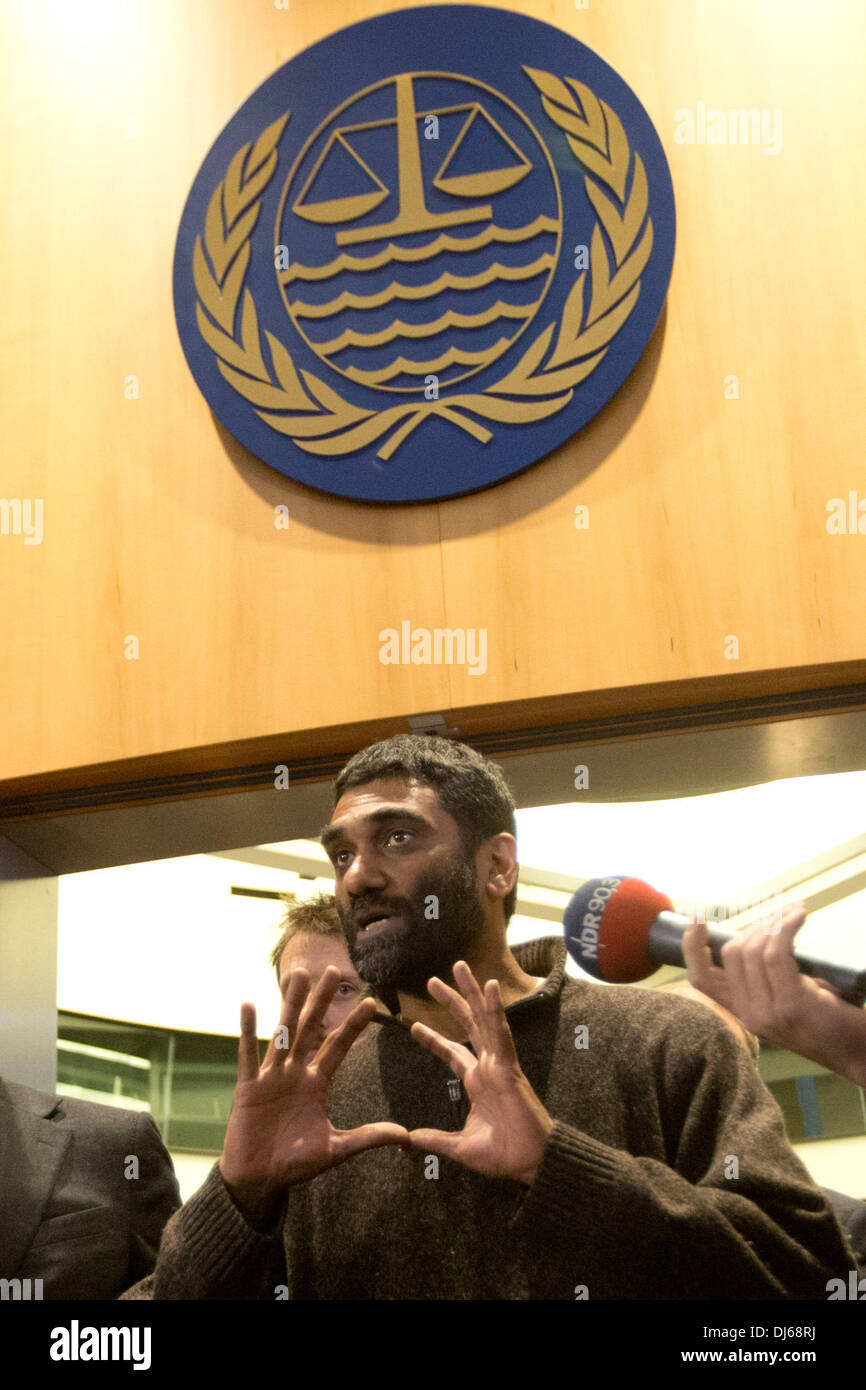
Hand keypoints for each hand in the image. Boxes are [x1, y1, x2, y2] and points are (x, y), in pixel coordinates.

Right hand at [219, 966, 408, 1220]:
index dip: (353, 1025)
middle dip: (322, 1001)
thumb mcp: (336, 1149)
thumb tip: (406, 1136)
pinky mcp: (248, 1087)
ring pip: (283, 1033)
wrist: (259, 1180)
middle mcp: (295, 1073)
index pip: (338, 1047)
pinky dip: (248, 1031)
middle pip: (311, 1029)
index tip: (371, 1002)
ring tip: (298, 975)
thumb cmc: (295, 1164)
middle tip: (333, 970)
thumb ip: (368, 1137)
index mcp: (315, 1084)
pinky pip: (248, 1055)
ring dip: (290, 1004)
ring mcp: (271, 1077)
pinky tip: (249, 1005)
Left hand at [407, 961, 553, 1185]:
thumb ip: (436, 1139)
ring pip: (484, 1018)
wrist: (530, 1164)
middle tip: (432, 980)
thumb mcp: (460, 1148)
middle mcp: (486, 1067)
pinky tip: (490, 987)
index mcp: (476, 1082)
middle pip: (467, 1024)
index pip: (452, 1053)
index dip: (434, 1039)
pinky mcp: (509, 1066)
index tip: (413, 1026)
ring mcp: (499, 1063)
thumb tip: (409, 1138)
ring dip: (472, 991)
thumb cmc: (503, 1155)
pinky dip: (496, 1009)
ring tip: (459, 966)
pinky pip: (501, 1033)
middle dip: (451, 1001)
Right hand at [682, 903, 865, 1086]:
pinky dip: (786, 926)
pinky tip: (799, 915)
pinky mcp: (792, 1004)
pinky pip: (777, 953)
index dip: (692, 947)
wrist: (859, 1051)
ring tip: (794, 912)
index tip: (697, 920)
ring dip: (774, 921)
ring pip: (753, 950)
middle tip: (779, 915)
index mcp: (743, 1013)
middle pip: (730, 954)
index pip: (701, 980)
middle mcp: (750, 1016)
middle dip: (753, 924)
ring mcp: (769, 1013)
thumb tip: (756, 933)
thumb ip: (766, 977)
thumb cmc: (829, 1019)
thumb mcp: (787, 998)